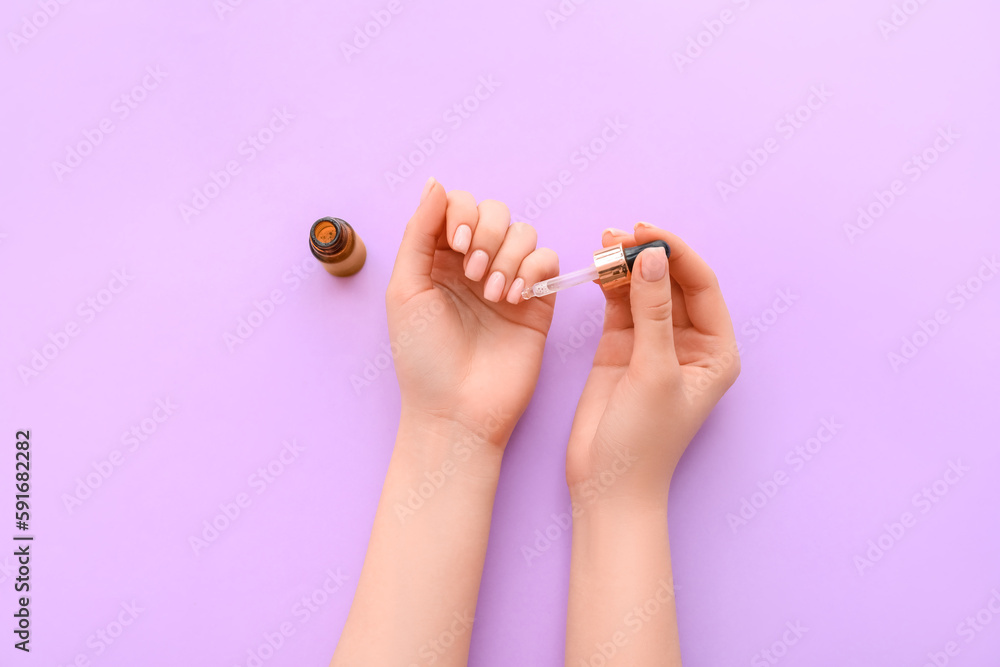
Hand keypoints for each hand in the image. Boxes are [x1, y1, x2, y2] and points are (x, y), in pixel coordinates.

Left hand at [386, 178, 558, 452]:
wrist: (458, 411)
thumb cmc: (423, 358)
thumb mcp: (405, 290)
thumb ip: (419, 233)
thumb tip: (435, 182)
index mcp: (437, 258)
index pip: (457, 205)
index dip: (461, 213)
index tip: (457, 243)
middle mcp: (473, 264)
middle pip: (495, 211)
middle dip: (487, 234)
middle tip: (473, 273)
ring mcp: (507, 281)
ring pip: (524, 232)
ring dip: (509, 256)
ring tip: (492, 295)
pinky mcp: (537, 301)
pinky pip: (548, 260)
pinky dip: (533, 271)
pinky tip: (514, 300)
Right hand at [566, 222, 739, 505]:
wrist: (607, 484)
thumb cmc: (643, 440)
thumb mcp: (653, 372)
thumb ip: (652, 313)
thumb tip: (651, 258)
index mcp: (715, 349)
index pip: (700, 285)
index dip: (674, 253)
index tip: (645, 233)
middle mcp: (689, 342)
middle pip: (672, 281)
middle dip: (647, 255)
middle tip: (616, 235)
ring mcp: (653, 343)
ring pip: (644, 289)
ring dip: (625, 266)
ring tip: (601, 244)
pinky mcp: (621, 348)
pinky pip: (620, 305)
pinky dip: (609, 285)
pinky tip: (597, 269)